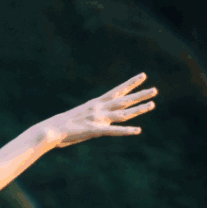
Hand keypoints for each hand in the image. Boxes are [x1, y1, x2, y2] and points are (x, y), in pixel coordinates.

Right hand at [39, 73, 157, 148]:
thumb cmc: (61, 125)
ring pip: (123, 113)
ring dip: (138, 109)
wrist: (51, 129)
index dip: (130, 83)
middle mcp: (99, 108)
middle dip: (140, 95)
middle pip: (124, 100)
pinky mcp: (95, 130)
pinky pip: (113, 131)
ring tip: (152, 104)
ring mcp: (98, 119)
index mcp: (95, 103)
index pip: (117, 91)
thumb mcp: (79, 116)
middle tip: (155, 90)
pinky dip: (126, 131)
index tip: (143, 76)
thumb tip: (95, 120)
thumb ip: (91, 116)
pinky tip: (137, 131)